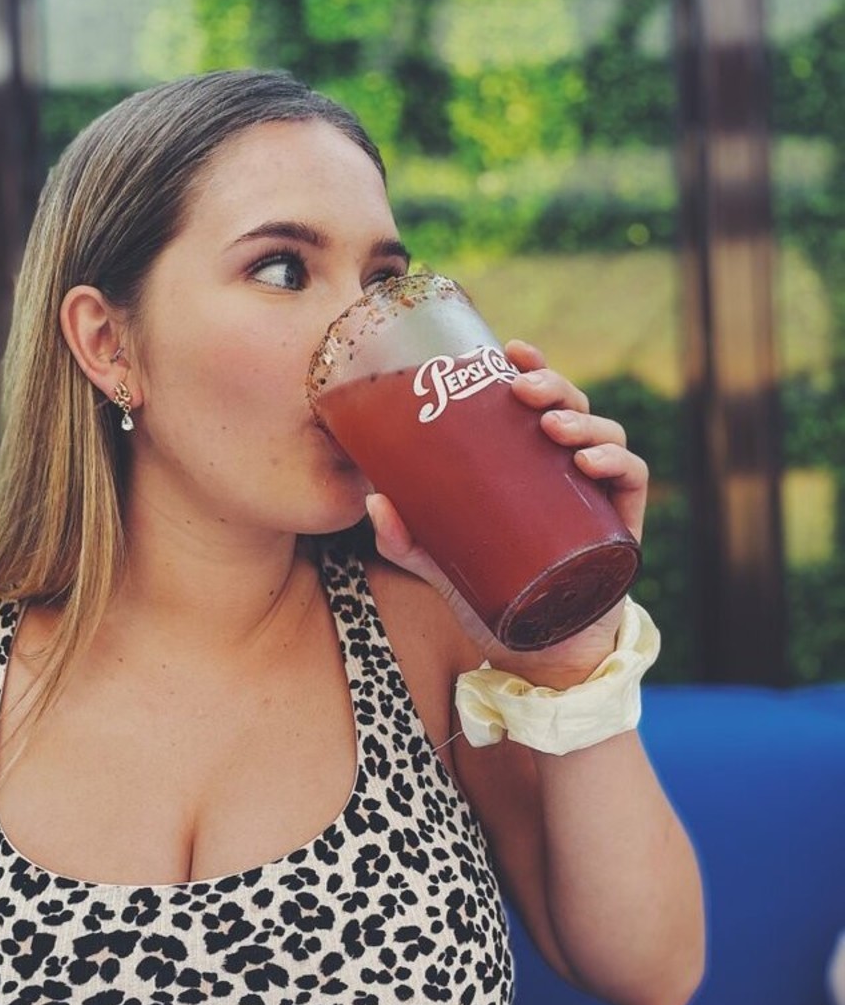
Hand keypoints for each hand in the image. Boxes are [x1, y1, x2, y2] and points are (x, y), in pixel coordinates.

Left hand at [366, 338, 648, 686]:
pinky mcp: (622, 527)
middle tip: (523, 388)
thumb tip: (373, 499)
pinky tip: (590, 462)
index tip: (509, 349)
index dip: (531, 367)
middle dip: (552, 386)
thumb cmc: (495, 599)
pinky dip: (617, 461)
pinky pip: (631, 478)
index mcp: (532, 467)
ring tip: (551, 426)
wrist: (538, 655)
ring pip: (606, 433)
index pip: (538, 403)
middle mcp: (569, 472)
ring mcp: (599, 497)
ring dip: (582, 419)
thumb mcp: (443, 565)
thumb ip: (408, 539)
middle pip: (572, 407)